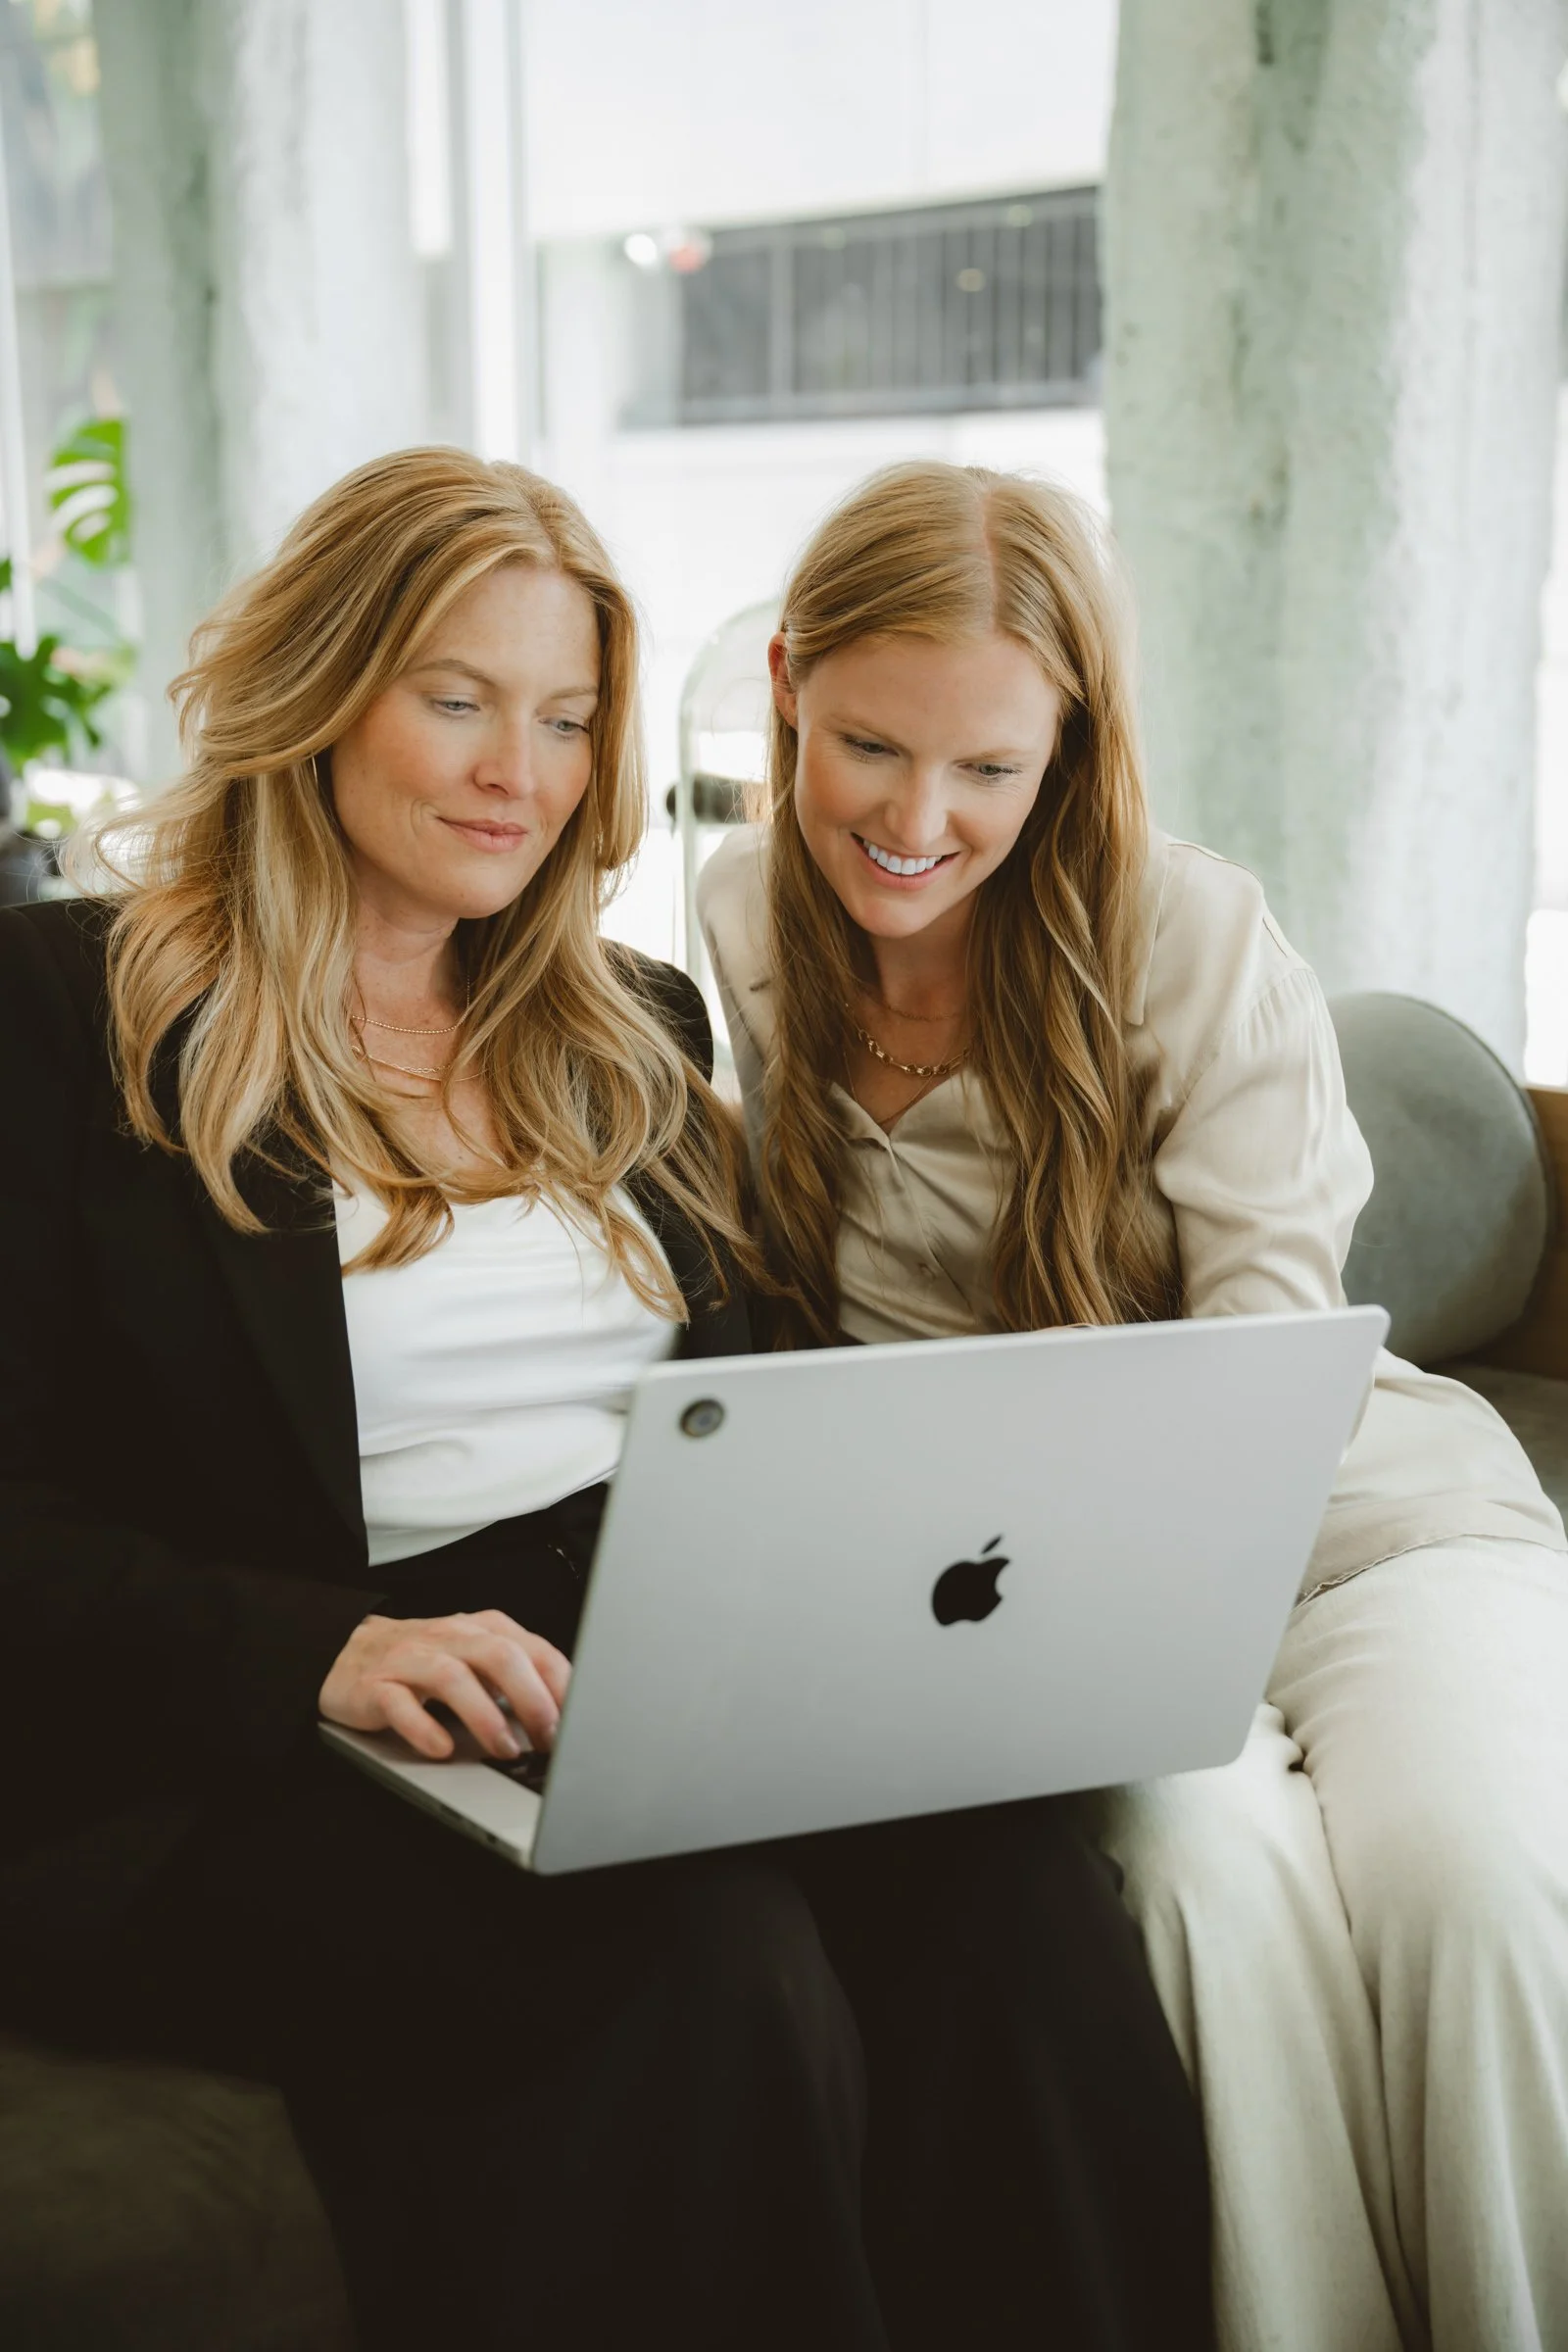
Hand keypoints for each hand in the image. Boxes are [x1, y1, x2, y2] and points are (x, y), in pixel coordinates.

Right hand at [319, 1610, 570, 1760]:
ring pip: (453, 1678)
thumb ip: (516, 1678)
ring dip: (485, 1717)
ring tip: (504, 1749)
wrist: (346, 1652)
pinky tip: (442, 1748)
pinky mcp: (376, 1685)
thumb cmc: (424, 1660)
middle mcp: (450, 1638)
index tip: (580, 1720)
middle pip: (500, 1657)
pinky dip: (424, 1729)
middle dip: (532, 1700)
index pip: (534, 1649)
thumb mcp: (476, 1659)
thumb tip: (565, 1715)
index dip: (561, 1685)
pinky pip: (400, 1705)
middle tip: (548, 1739)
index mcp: (482, 1630)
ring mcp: (411, 1659)